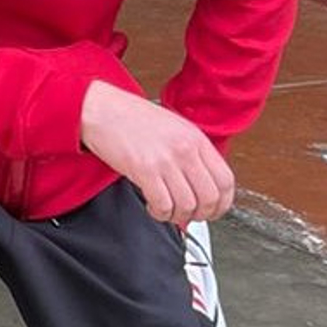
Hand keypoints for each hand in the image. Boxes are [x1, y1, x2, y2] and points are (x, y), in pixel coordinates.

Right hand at [80, 80, 235, 225]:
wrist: (102, 109)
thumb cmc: (132, 118)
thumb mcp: (173, 129)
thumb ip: (191, 155)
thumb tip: (199, 187)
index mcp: (196, 139)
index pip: (225, 180)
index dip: (222, 203)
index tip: (214, 211)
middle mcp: (184, 150)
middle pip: (209, 197)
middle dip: (201, 214)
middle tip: (190, 216)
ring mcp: (165, 160)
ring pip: (187, 205)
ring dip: (179, 216)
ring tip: (169, 212)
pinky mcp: (143, 169)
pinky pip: (163, 204)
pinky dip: (161, 214)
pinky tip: (154, 207)